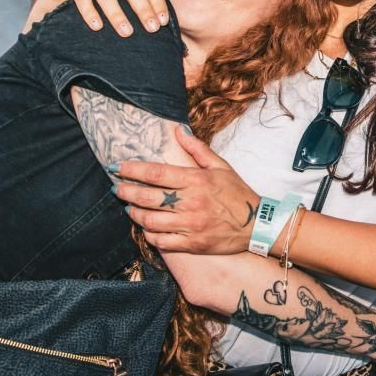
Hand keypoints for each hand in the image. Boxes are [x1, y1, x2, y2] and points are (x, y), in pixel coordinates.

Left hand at [113, 127, 259, 253]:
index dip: (133, 170)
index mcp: (196, 181)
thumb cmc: (238, 193)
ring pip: (150, 221)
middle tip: (117, 189)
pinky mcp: (192, 244)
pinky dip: (149, 235)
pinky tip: (147, 228)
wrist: (257, 225)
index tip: (118, 168)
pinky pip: (161, 242)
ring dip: (135, 214)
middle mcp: (191, 203)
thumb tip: (178, 131)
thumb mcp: (221, 166)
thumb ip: (197, 149)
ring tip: (130, 208)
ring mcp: (190, 226)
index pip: (156, 173)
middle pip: (147, 197)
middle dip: (126, 192)